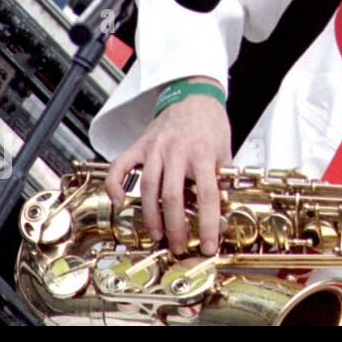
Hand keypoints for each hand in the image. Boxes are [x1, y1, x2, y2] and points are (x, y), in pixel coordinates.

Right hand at [104, 77, 231, 256]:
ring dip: (151, 216)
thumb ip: (223, 176)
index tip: (208, 244)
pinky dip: (115, 185)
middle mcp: (177, 152)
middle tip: (177, 246)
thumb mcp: (225, 149)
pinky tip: (120, 203)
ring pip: (148, 187)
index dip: (208, 223)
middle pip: (173, 196)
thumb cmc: (210, 123)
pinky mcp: (139, 145)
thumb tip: (226, 206)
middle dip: (175, 227)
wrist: (193, 94)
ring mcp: (155, 148)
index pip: (207, 195)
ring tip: (157, 235)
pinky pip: (120, 167)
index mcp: (203, 153)